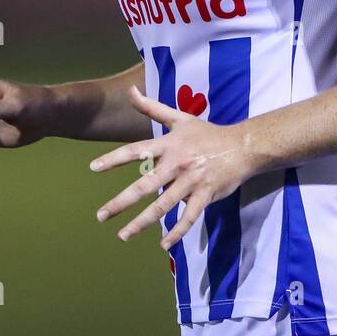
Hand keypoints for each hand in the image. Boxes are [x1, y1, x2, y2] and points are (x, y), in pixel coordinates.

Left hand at [89, 85, 252, 248]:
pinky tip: (163, 245)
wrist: (242, 146)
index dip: (114, 159)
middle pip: (145, 185)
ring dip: (141, 223)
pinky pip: (189, 218)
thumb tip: (129, 90)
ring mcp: (191, 181)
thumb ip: (152, 108)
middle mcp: (177, 163)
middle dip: (121, 202)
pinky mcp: (206, 195)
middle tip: (101, 216)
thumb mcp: (179, 118)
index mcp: (169, 145)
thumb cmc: (207, 133)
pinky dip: (176, 232)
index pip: (136, 152)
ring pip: (163, 206)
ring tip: (123, 235)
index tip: (93, 168)